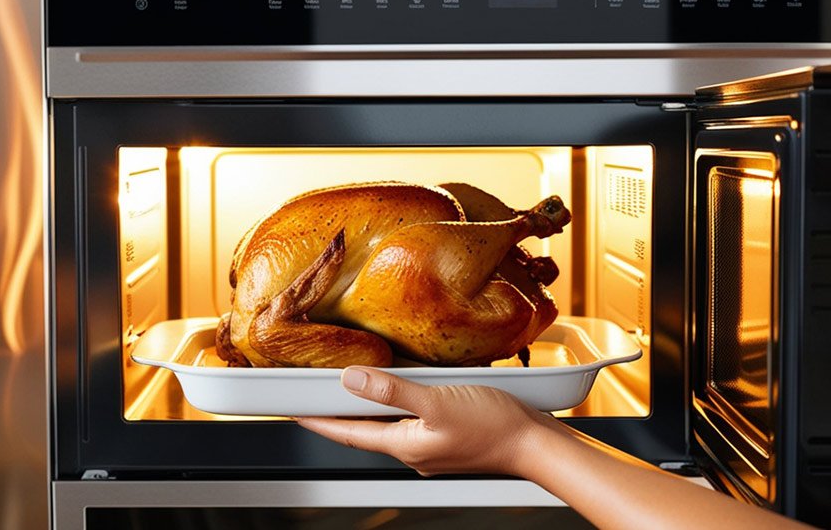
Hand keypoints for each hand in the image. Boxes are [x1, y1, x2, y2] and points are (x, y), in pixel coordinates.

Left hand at [296, 366, 564, 476]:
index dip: (319, 420)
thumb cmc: (495, 427)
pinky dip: (402, 401)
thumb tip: (352, 380)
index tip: (294, 410)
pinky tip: (409, 384)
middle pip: (366, 430)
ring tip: (356, 384)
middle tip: (319, 392)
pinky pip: (416, 417)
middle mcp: (414, 449)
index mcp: (405, 445)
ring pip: (392, 423)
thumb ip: (392, 390)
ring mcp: (433, 445)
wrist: (536, 443)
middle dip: (342, 413)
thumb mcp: (438, 400)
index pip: (348, 434)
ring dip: (372, 406)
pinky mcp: (451, 434)